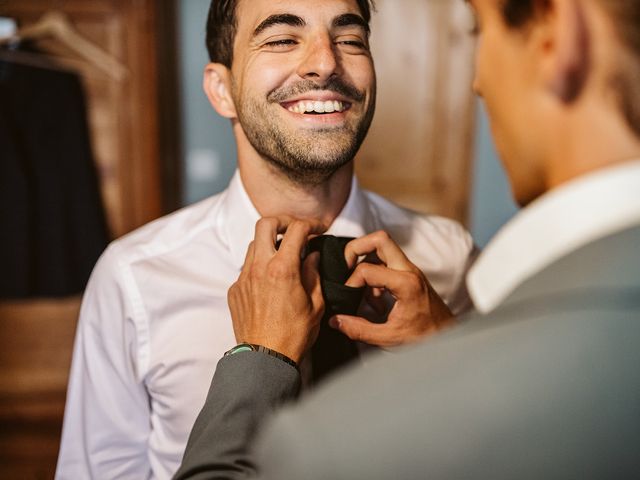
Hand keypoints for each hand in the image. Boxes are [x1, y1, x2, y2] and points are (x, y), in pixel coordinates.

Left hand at [227, 217, 325, 362]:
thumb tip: (312, 256)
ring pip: (253, 245)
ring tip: (282, 257)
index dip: (309, 224)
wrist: (266, 358)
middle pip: (264, 224)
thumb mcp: (316, 303)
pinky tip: (270, 282)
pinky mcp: (235, 290)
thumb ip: (314, 273)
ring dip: (268, 244)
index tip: (316, 229)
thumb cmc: (294, 334)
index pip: (295, 229)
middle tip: (293, 230)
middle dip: (281, 222)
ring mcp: (243, 278)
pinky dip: (259, 267)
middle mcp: (259, 267)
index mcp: (283, 269)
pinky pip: (246, 268)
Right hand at [329, 230, 454, 346]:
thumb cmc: (425, 337)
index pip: (367, 269)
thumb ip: (360, 330)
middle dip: (356, 248)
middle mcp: (409, 270)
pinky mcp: (409, 274)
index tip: (348, 298)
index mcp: (406, 283)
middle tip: (345, 267)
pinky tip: (374, 300)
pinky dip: (374, 273)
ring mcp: (410, 270)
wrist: (449, 337)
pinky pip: (386, 261)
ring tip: (361, 290)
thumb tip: (335, 321)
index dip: (351, 283)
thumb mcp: (389, 337)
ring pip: (382, 247)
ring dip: (365, 262)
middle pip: (379, 239)